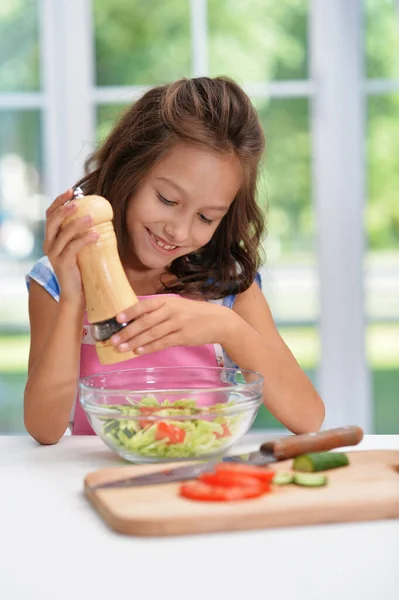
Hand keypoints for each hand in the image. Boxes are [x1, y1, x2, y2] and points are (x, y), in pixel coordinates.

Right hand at [43, 189, 98, 304]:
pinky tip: (96, 235)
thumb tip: (101, 218)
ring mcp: (54, 254)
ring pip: (63, 233)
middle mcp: (49, 245)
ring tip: (91, 218)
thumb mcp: (80, 248)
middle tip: (78, 202)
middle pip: (52, 221)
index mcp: (51, 238)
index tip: (71, 191)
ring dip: (77, 223)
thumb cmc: (81, 270)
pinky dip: (84, 239)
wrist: (76, 294)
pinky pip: (73, 248)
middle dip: (64, 209)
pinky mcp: (62, 264)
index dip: (59, 202)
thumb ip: (82, 235)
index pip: (50, 215)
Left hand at [110, 296, 234, 353]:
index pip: (145, 305)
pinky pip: (162, 343)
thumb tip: (136, 319)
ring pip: (152, 334)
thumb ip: (159, 310)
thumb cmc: (194, 313)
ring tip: (121, 348)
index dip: (130, 312)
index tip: (116, 319)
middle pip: (145, 322)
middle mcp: (171, 311)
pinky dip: (149, 347)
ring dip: (135, 342)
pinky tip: (138, 351)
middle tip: (113, 340)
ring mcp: (178, 324)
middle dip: (127, 332)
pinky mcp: (183, 337)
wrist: (219, 321)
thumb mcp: (177, 305)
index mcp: (167, 301)